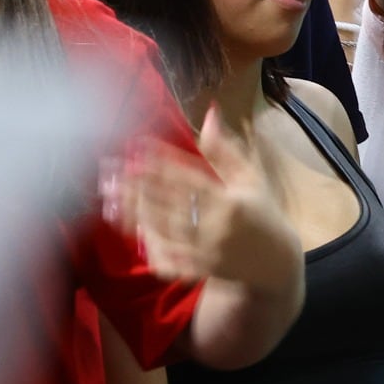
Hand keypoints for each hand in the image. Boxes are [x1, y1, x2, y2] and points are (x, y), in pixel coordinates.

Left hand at [103, 106, 296, 290]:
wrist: (274, 263)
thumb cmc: (261, 211)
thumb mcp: (250, 177)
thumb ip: (226, 150)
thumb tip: (210, 113)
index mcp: (230, 200)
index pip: (187, 178)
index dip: (160, 162)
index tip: (136, 148)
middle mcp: (215, 227)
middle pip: (167, 204)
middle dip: (136, 186)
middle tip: (109, 171)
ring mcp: (204, 252)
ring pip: (162, 230)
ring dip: (134, 212)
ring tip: (111, 196)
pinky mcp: (196, 270)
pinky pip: (165, 256)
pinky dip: (147, 241)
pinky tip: (131, 226)